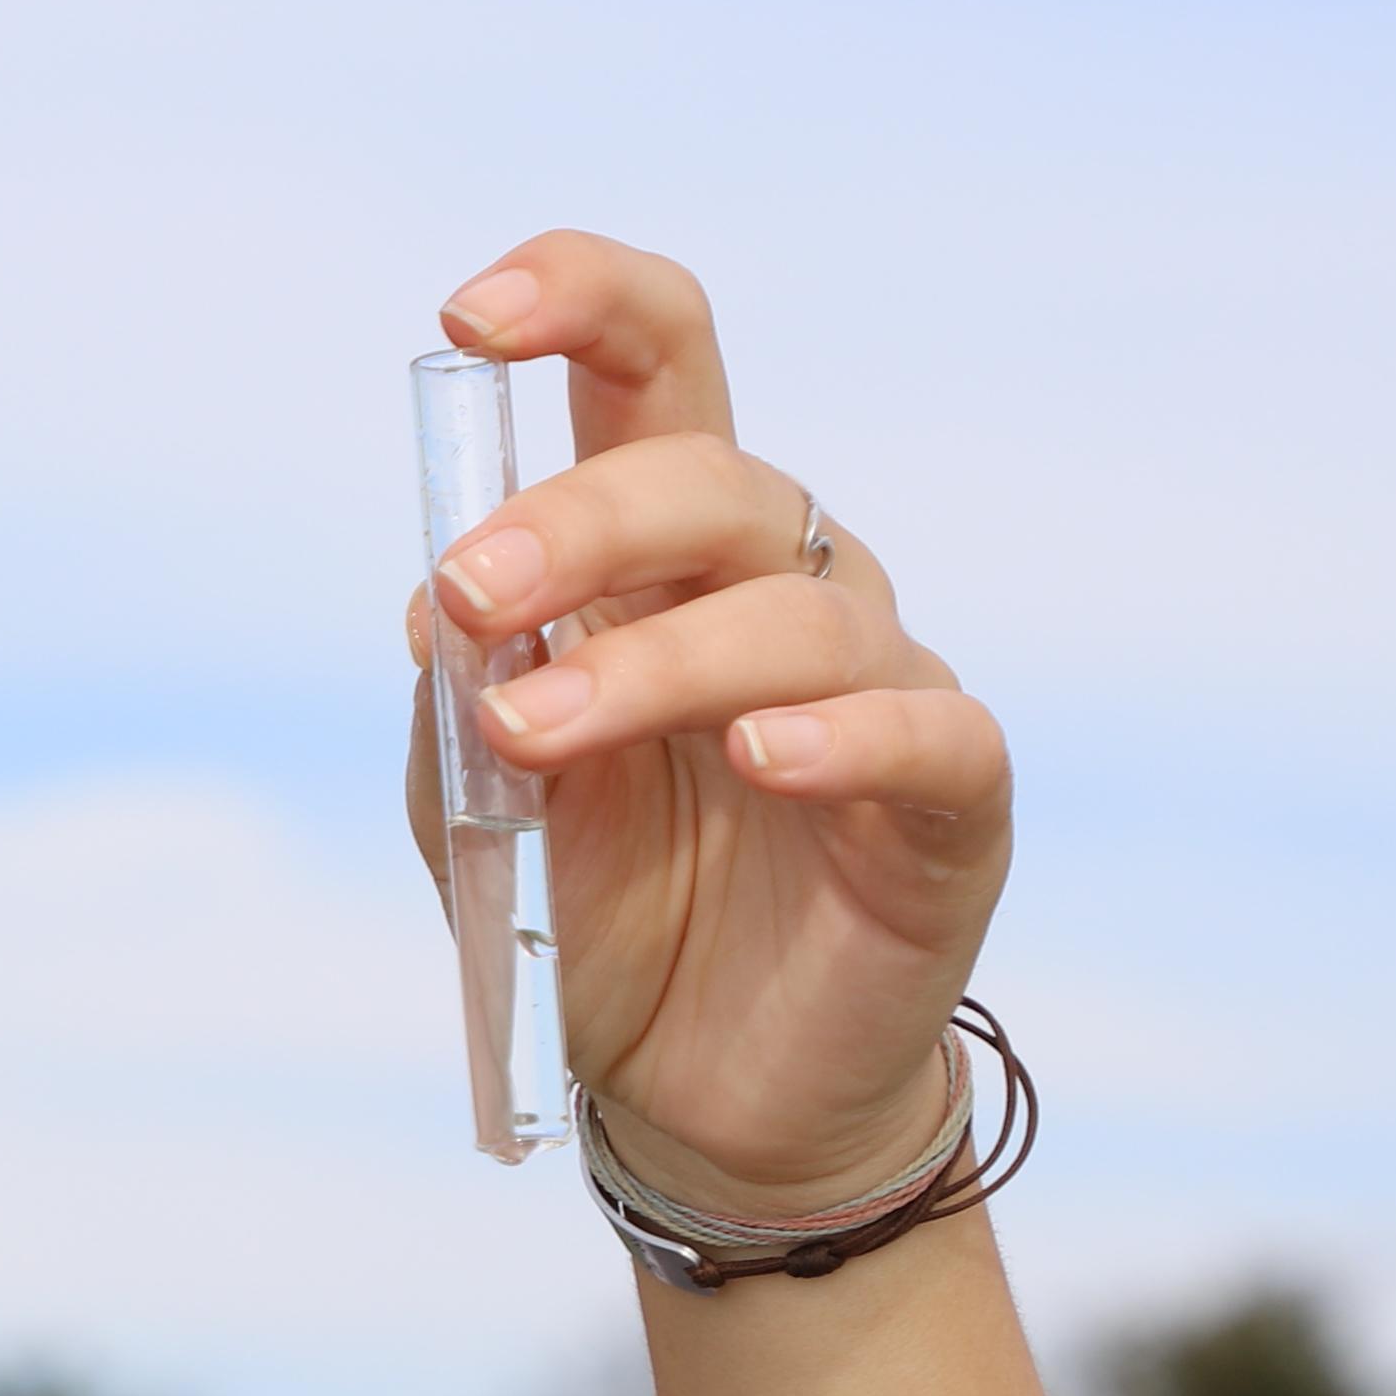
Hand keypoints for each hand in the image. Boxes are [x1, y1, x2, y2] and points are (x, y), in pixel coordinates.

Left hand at [396, 233, 1004, 1219]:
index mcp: (664, 553)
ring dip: (652, 664)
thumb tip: (442, 598)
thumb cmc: (601, 912)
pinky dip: (841, 736)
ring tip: (537, 735)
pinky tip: (763, 758)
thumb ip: (464, 693)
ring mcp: (881, 682)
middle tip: (470, 595)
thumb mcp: (487, 801)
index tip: (470, 312)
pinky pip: (923, 734)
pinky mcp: (953, 801)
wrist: (696, 1093)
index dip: (578, 301)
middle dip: (577, 522)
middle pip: (712, 480)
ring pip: (793, 615)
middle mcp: (784, 585)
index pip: (651, 363)